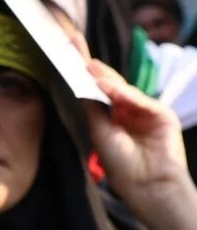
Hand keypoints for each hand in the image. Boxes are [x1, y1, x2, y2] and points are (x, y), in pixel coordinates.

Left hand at [84, 59, 196, 229]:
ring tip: (87, 66)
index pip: (96, 88)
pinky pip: (139, 100)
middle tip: (73, 45)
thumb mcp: (100, 131)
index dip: (82, 71)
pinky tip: (107, 87)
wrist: (147, 185)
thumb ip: (94, 106)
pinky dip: (123, 93)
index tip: (67, 52)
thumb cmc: (121, 164)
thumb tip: (83, 80)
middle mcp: (128, 109)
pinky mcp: (161, 114)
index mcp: (112, 114)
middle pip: (109, 83)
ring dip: (104, 78)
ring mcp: (145, 110)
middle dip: (91, 66)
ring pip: (122, 89)